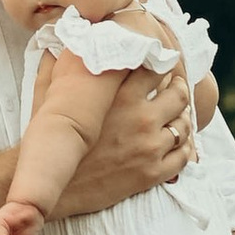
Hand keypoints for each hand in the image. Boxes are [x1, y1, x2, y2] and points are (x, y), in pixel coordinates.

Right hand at [62, 60, 192, 220]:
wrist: (51, 185)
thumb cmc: (49, 142)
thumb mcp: (49, 98)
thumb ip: (54, 69)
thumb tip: (49, 49)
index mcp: (120, 97)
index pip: (155, 71)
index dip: (162, 66)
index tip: (162, 67)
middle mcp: (141, 120)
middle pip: (179, 96)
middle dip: (179, 90)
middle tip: (176, 89)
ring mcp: (149, 148)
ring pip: (185, 126)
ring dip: (184, 119)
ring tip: (178, 117)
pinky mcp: (151, 174)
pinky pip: (183, 157)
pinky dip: (186, 149)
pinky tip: (179, 146)